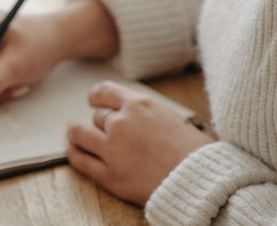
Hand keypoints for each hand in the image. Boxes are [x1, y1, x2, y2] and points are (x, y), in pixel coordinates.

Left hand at [66, 81, 213, 205]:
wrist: (203, 184)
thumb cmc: (196, 153)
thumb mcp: (171, 118)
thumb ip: (146, 114)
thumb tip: (133, 114)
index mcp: (139, 105)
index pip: (104, 92)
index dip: (96, 96)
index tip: (94, 101)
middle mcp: (122, 123)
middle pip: (98, 117)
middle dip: (101, 124)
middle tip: (106, 131)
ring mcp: (113, 149)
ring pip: (81, 133)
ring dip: (77, 134)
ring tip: (75, 135)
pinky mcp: (110, 174)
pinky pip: (81, 161)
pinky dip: (74, 154)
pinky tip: (73, 151)